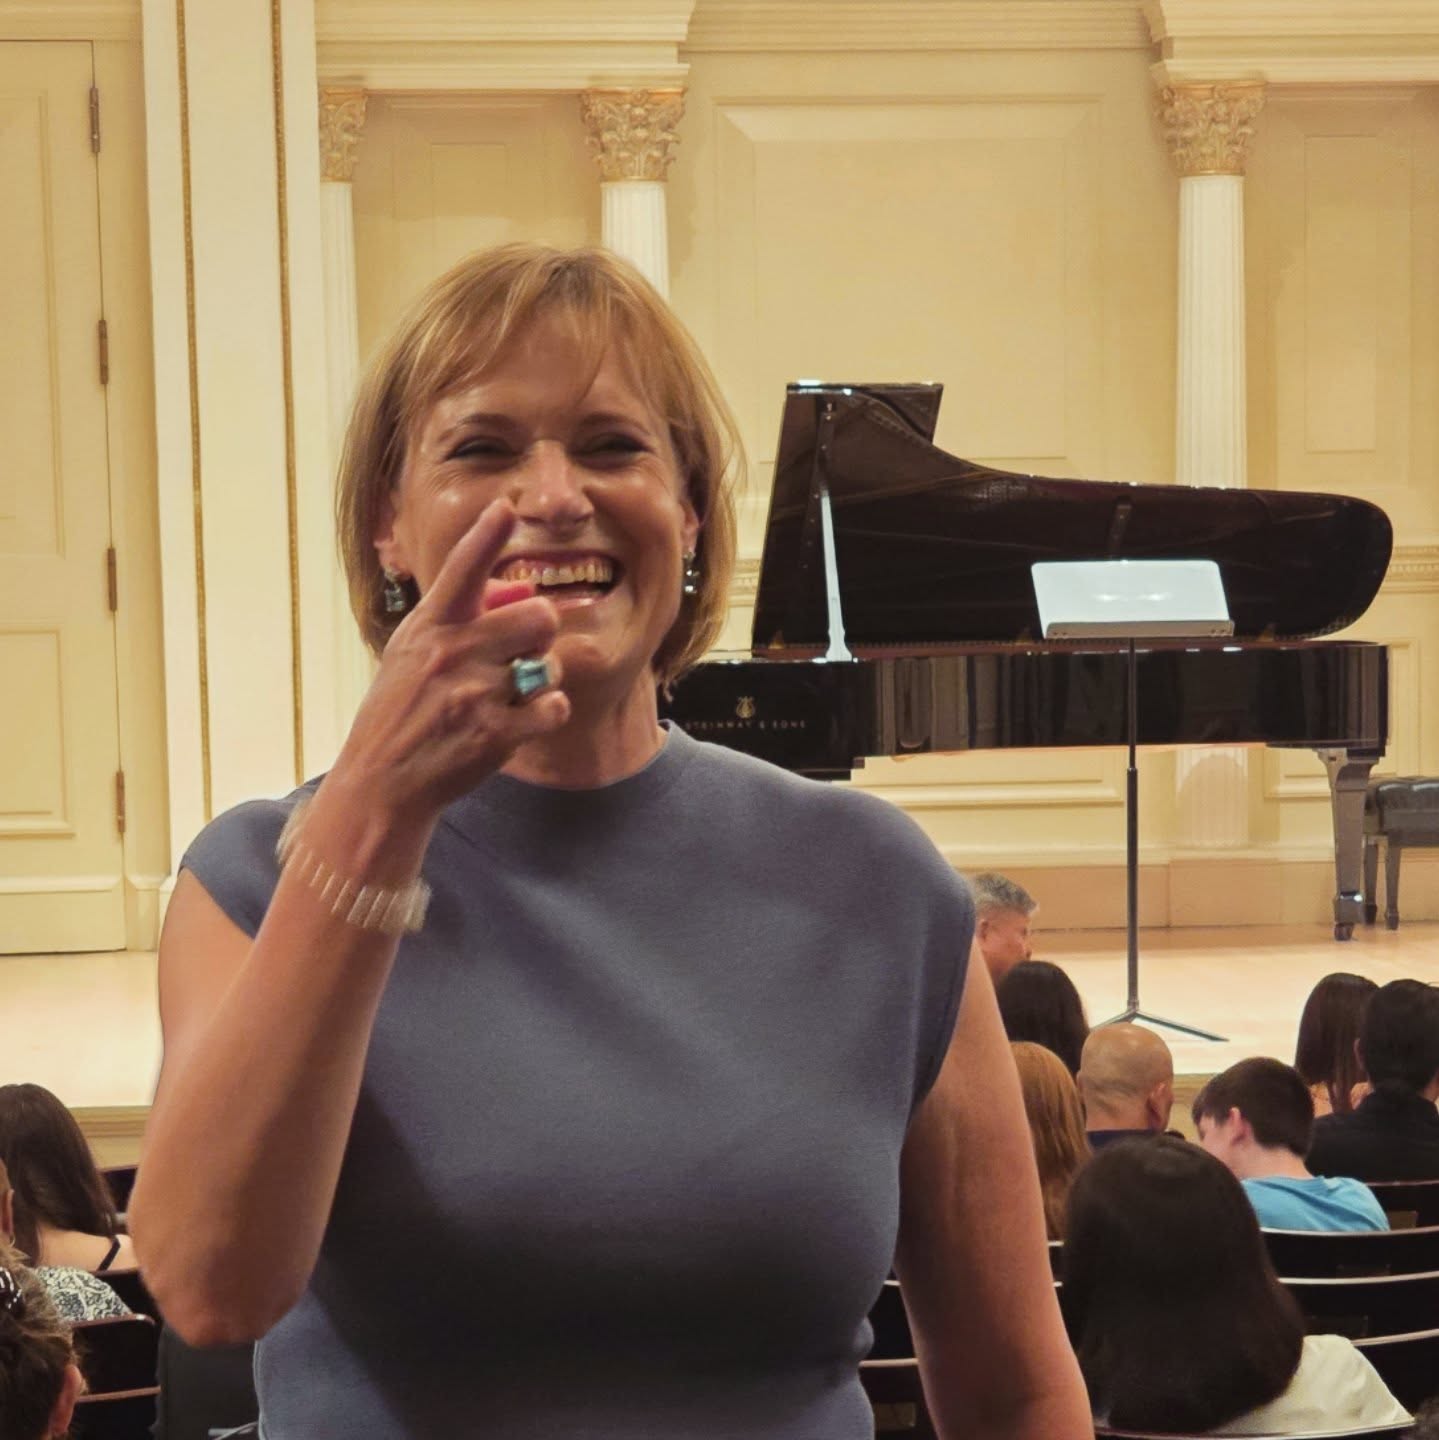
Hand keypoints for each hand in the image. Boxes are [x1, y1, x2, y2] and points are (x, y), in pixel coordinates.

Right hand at [330, 501, 569, 820]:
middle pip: (538, 615)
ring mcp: (471, 695)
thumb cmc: (401, 709)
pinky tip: (527, 718)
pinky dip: (548, 712)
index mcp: (429, 627)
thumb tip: (522, 587)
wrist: (382, 782)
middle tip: (522, 651)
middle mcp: (449, 654)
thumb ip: (463, 616)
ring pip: (549, 665)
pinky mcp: (492, 735)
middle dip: (541, 632)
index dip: (486, 536)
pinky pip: (552, 707)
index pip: (461, 570)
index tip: (505, 506)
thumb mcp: (414, 652)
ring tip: (516, 692)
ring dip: (543, 678)